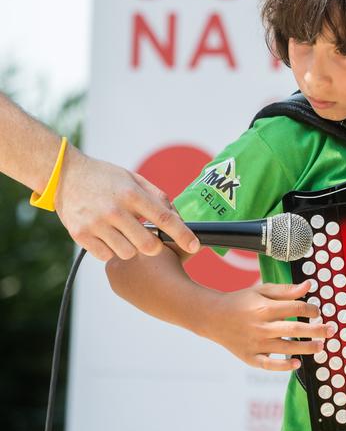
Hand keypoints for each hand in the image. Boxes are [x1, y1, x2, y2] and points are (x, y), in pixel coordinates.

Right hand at [54, 146, 199, 260]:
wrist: (64, 175)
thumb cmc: (105, 177)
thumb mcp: (134, 179)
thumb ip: (157, 197)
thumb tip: (177, 217)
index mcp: (131, 194)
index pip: (164, 219)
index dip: (182, 235)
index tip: (195, 245)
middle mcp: (114, 211)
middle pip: (147, 245)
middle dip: (155, 246)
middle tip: (151, 240)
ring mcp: (96, 224)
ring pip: (127, 253)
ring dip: (131, 247)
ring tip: (124, 233)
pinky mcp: (80, 234)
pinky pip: (106, 255)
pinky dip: (111, 249)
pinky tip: (108, 235)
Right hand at [204, 280, 330, 370]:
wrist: (212, 317)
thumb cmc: (241, 302)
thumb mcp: (261, 290)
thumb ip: (286, 290)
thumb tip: (308, 286)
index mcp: (265, 308)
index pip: (295, 308)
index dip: (311, 309)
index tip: (318, 311)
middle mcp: (261, 327)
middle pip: (294, 330)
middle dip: (316, 330)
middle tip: (331, 330)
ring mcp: (255, 343)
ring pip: (285, 348)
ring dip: (306, 348)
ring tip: (321, 347)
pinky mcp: (249, 357)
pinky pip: (269, 364)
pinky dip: (283, 366)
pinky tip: (297, 364)